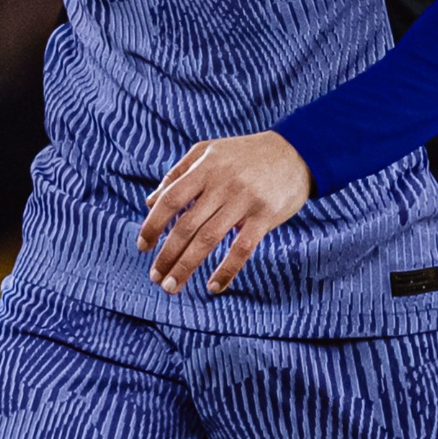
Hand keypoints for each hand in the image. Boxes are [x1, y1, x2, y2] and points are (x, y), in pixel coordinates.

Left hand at [137, 132, 312, 295]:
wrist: (295, 151)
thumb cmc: (245, 154)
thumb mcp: (208, 152)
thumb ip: (178, 173)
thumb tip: (149, 202)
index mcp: (205, 167)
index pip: (170, 199)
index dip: (153, 224)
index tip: (142, 246)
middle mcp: (222, 184)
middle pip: (187, 225)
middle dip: (167, 254)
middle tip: (155, 277)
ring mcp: (244, 201)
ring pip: (208, 240)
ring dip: (187, 267)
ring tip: (172, 286)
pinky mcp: (265, 217)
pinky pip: (242, 249)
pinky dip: (226, 270)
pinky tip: (213, 287)